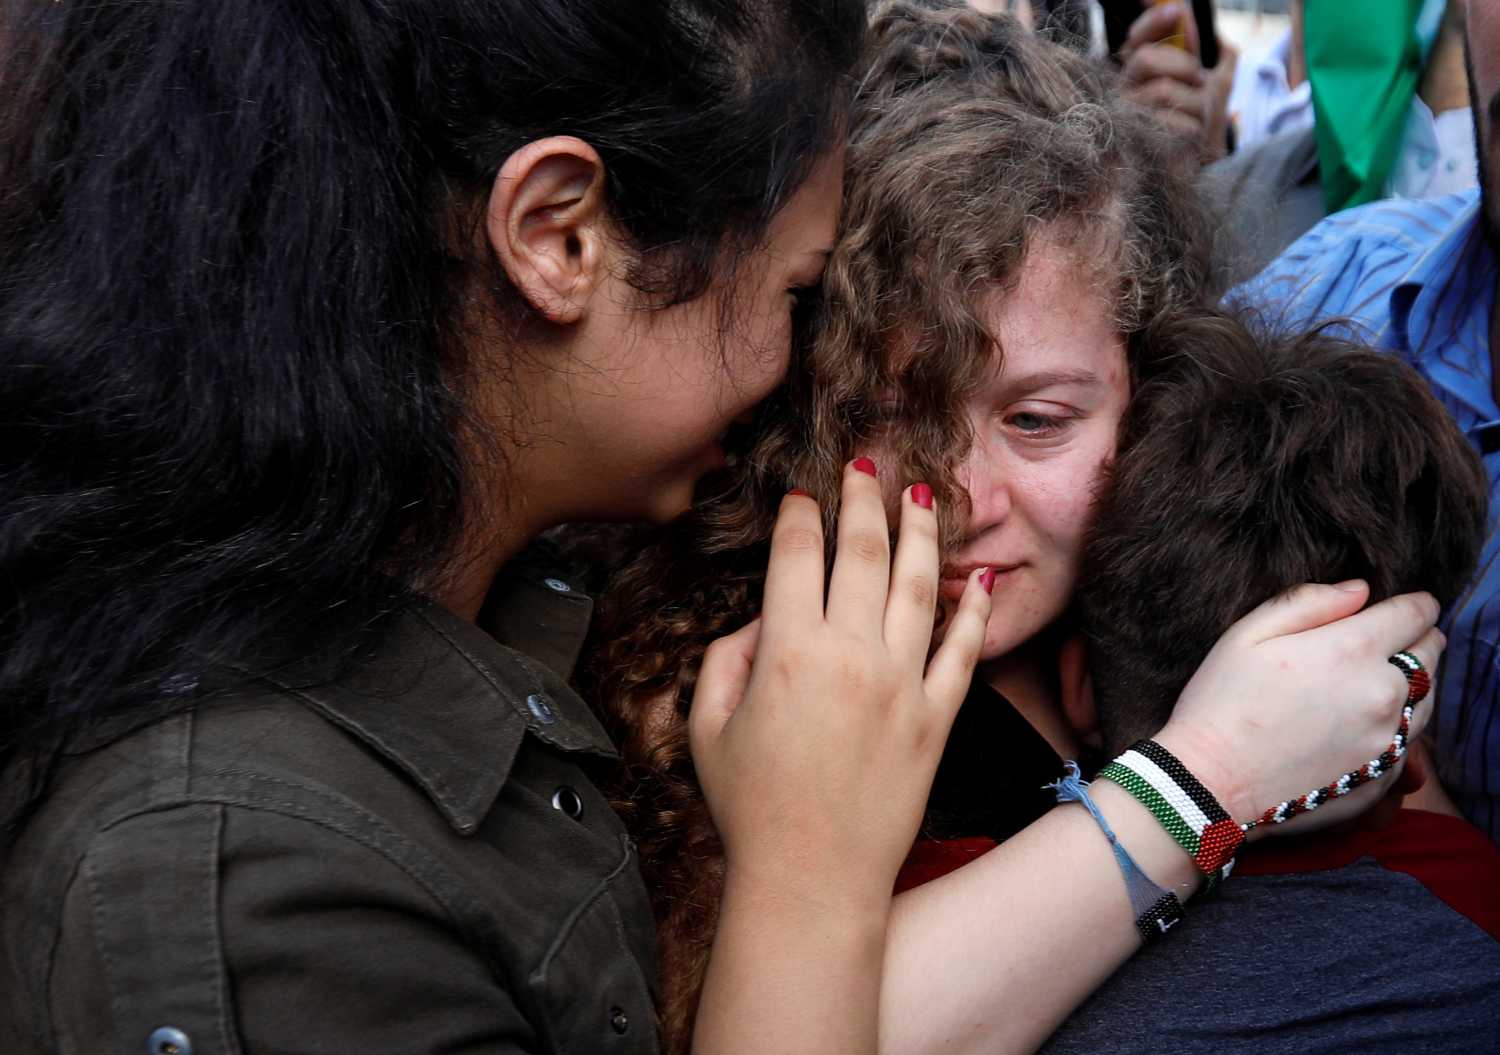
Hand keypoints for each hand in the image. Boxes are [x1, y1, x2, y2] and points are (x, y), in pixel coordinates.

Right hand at [689, 462, 992, 904]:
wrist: (812, 878)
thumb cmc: (750, 806)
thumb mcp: (708, 726)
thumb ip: (726, 659)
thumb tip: (762, 621)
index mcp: (790, 652)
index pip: (798, 558)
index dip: (799, 517)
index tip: (801, 495)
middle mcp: (853, 655)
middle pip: (865, 554)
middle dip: (863, 500)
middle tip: (866, 466)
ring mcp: (904, 685)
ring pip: (920, 587)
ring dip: (922, 533)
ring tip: (923, 495)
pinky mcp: (937, 718)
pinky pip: (963, 652)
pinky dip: (973, 611)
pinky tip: (976, 578)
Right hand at [1120, 2, 1226, 162]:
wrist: (1200, 165)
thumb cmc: (1203, 121)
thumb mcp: (1219, 79)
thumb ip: (1214, 50)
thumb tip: (1202, 23)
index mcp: (1141, 71)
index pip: (1136, 38)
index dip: (1152, 21)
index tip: (1178, 10)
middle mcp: (1124, 90)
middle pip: (1144, 59)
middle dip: (1181, 64)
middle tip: (1199, 79)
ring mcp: (1126, 117)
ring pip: (1161, 91)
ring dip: (1194, 103)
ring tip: (1198, 118)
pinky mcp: (1135, 143)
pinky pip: (1169, 122)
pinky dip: (1191, 128)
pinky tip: (1190, 138)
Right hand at [1155, 581, 1443, 837]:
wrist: (1210, 785)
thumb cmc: (1220, 704)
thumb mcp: (1247, 634)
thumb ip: (1309, 602)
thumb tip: (1360, 590)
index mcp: (1352, 650)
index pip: (1415, 614)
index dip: (1413, 604)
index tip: (1405, 605)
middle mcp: (1384, 694)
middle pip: (1431, 654)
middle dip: (1414, 642)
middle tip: (1386, 644)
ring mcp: (1389, 741)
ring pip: (1427, 699)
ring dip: (1410, 685)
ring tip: (1371, 685)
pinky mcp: (1385, 778)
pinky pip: (1408, 742)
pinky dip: (1394, 728)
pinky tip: (1356, 728)